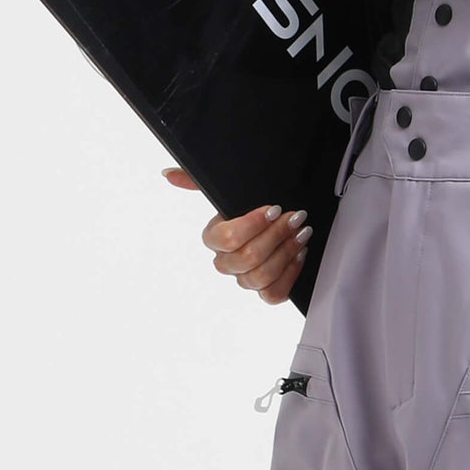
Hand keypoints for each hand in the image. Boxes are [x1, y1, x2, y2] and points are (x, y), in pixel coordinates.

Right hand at [161, 168, 311, 304]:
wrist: (285, 213)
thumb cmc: (256, 199)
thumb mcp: (229, 184)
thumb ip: (196, 178)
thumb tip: (169, 174)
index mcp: (215, 238)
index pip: (227, 239)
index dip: (252, 225)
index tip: (273, 209)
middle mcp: (227, 262)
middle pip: (247, 259)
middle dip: (275, 236)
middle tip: (294, 217)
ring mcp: (246, 279)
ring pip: (260, 277)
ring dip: (285, 252)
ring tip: (301, 232)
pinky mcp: (267, 291)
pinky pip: (273, 294)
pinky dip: (289, 275)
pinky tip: (298, 254)